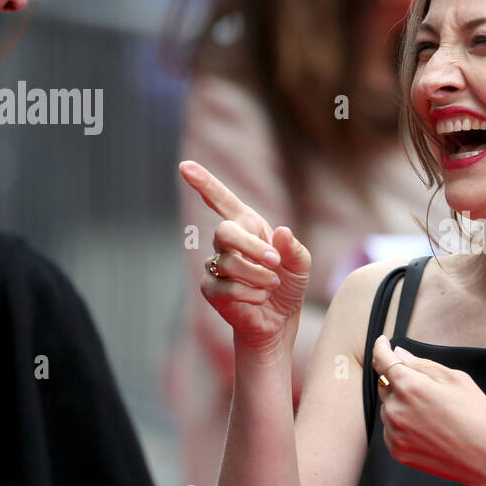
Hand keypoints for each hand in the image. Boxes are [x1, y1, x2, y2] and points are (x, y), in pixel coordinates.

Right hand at [179, 160, 310, 354]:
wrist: (279, 318)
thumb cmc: (288, 284)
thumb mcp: (301, 264)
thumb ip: (294, 248)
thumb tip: (281, 232)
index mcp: (248, 226)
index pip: (222, 200)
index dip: (204, 183)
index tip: (185, 166)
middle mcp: (227, 242)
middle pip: (224, 231)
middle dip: (251, 247)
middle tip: (274, 262)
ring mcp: (215, 265)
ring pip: (228, 263)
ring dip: (258, 276)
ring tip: (272, 284)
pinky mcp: (210, 289)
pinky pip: (226, 287)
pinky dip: (250, 293)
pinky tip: (259, 298)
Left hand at [371, 336, 485, 485]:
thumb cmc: (478, 418)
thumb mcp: (456, 379)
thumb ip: (422, 364)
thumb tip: (401, 355)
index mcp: (410, 387)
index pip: (383, 360)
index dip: (381, 348)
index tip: (382, 343)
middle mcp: (396, 410)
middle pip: (385, 384)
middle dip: (399, 379)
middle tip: (428, 387)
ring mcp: (395, 433)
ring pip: (389, 407)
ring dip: (402, 403)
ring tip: (434, 413)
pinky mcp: (398, 451)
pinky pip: (391, 429)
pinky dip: (403, 424)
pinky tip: (428, 428)